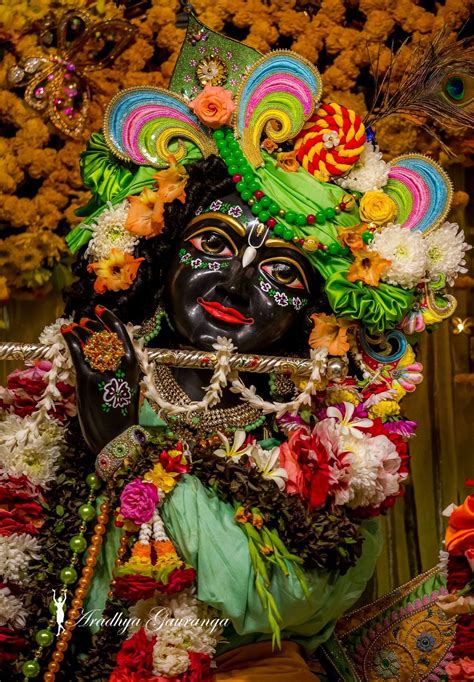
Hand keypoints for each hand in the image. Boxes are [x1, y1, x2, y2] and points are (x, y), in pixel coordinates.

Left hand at [61, 306, 139, 454]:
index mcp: (134, 365)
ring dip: (79, 331)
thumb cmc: (122, 415)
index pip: (122, 333)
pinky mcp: (87, 381)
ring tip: (73, 326)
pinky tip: (65, 332)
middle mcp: (120, 365)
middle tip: (83, 321)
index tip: (99, 310)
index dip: (109, 318)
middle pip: (103, 335)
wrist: (117, 437)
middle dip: (91, 325)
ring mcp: (103, 372)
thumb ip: (120, 369)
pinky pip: (77, 353)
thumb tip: (105, 352)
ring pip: (89, 342)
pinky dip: (70, 339)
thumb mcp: (127, 386)